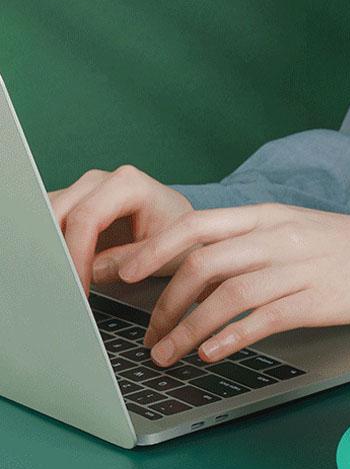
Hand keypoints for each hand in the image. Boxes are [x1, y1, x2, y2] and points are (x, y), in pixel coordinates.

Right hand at [48, 165, 192, 293]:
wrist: (183, 227)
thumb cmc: (179, 236)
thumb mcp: (167, 252)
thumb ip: (131, 259)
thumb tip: (93, 271)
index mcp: (128, 184)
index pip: (87, 218)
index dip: (76, 254)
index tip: (77, 285)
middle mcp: (100, 180)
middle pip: (59, 213)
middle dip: (56, 252)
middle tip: (60, 287)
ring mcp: (84, 189)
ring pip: (46, 214)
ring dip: (48, 247)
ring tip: (57, 280)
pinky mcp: (74, 203)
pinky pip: (49, 220)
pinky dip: (49, 245)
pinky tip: (56, 269)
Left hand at [115, 203, 349, 366]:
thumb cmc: (343, 246)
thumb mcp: (293, 229)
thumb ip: (248, 240)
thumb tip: (196, 266)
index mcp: (268, 215)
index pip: (198, 224)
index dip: (155, 248)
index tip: (125, 271)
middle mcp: (277, 237)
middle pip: (204, 263)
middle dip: (165, 302)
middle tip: (149, 332)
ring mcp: (297, 268)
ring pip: (226, 295)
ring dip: (188, 328)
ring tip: (168, 353)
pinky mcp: (315, 301)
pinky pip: (262, 320)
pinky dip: (229, 337)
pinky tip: (210, 354)